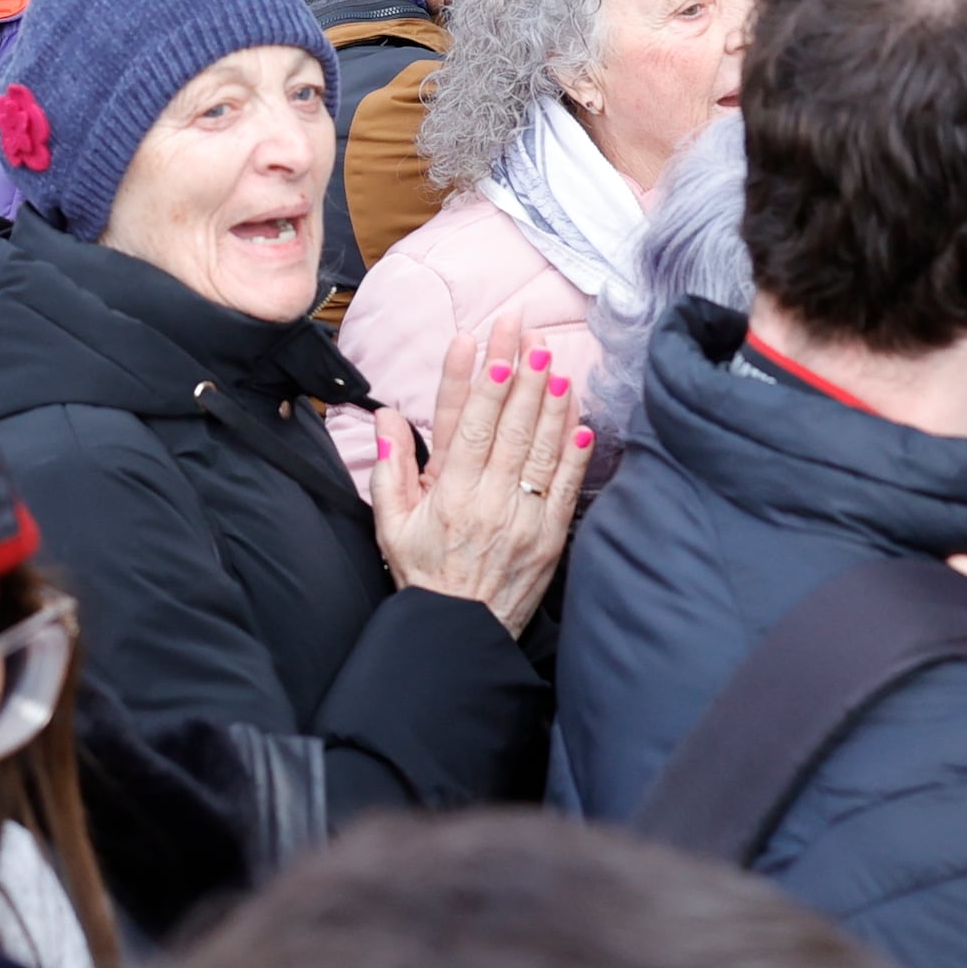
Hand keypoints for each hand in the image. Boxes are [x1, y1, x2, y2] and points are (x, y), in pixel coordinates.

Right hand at [370, 307, 590, 634]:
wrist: (461, 635)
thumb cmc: (424, 576)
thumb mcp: (390, 525)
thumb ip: (390, 469)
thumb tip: (386, 419)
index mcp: (448, 495)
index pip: (464, 425)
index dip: (473, 381)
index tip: (479, 344)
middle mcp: (488, 501)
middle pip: (508, 425)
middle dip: (518, 373)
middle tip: (525, 332)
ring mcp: (523, 518)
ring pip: (541, 447)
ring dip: (550, 400)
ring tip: (555, 361)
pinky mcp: (550, 536)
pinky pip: (566, 485)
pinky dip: (576, 450)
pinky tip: (580, 416)